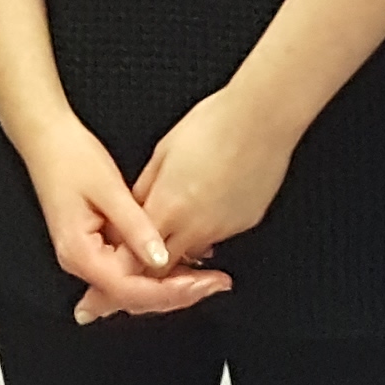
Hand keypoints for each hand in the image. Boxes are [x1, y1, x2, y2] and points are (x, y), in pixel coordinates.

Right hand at [18, 106, 224, 320]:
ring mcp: (87, 257)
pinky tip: (181, 265)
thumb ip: (136, 227)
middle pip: (133, 296)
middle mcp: (80, 261)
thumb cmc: (69, 157)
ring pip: (133, 288)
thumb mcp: (109, 190)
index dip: (170, 291)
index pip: (130, 290)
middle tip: (212, 284)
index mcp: (79, 253)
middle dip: (176, 294)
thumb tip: (160, 258)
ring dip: (168, 285)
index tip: (201, 284)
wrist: (46, 139)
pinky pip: (128, 271)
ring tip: (204, 278)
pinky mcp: (96, 247)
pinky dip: (155, 272)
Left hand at [132, 91, 302, 271]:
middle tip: (152, 241)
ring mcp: (223, 229)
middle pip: (165, 264)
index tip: (125, 251)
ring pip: (194, 252)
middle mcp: (196, 227)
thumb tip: (135, 207)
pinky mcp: (245, 224)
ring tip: (186, 211)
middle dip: (154, 259)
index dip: (127, 256)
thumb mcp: (162, 152)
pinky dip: (210, 227)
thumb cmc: (212, 125)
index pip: (137, 255)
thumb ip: (146, 187)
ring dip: (183, 243)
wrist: (260, 119)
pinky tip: (212, 200)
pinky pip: (220, 236)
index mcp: (168, 207)